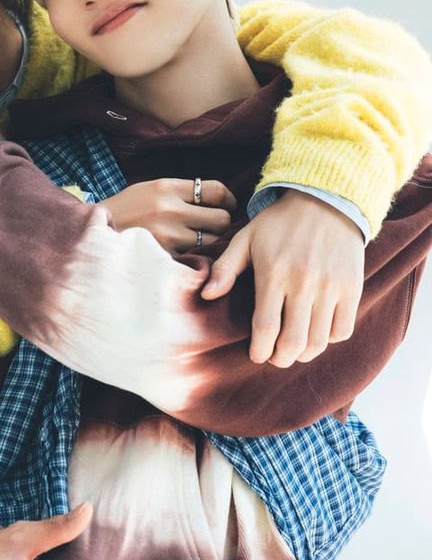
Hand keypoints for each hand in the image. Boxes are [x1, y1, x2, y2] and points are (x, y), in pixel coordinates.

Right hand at [101, 179, 235, 255]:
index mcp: (166, 188)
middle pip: (221, 219)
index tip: (227, 205)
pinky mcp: (164, 258)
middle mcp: (170, 210)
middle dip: (222, 223)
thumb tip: (217, 198)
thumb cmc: (126, 210)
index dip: (229, 199)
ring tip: (197, 240)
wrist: (94, 233)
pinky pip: (193, 258)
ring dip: (209, 242)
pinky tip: (185, 253)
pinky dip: (194, 257)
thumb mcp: (149, 189)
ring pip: (211, 242)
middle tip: (213, 226)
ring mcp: (167, 237)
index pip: (216, 190)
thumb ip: (180, 192)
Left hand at [200, 190, 363, 366]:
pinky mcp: (352, 287)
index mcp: (274, 273)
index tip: (256, 355)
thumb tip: (206, 296)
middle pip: (293, 342)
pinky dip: (329, 339)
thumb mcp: (246, 238)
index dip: (260, 351)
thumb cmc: (279, 223)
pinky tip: (317, 331)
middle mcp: (304, 283)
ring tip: (294, 349)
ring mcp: (331, 287)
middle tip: (274, 357)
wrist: (327, 200)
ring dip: (304, 353)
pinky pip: (342, 329)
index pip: (266, 328)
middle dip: (280, 359)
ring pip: (319, 341)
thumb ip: (225, 269)